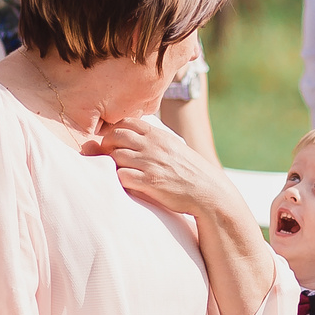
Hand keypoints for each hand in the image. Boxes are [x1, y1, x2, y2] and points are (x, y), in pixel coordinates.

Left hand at [94, 115, 227, 216]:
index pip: (126, 122)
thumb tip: (138, 136)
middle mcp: (152, 146)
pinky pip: (122, 176)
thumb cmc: (190, 171)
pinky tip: (125, 183)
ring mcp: (150, 163)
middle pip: (115, 136)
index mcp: (158, 135)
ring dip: (111, 163)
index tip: (114, 142)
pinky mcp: (149, 182)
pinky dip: (118, 179)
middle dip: (106, 145)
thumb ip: (156, 140)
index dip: (115, 130)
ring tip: (117, 171)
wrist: (207, 191)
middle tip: (108, 156)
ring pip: (115, 156)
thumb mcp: (174, 147)